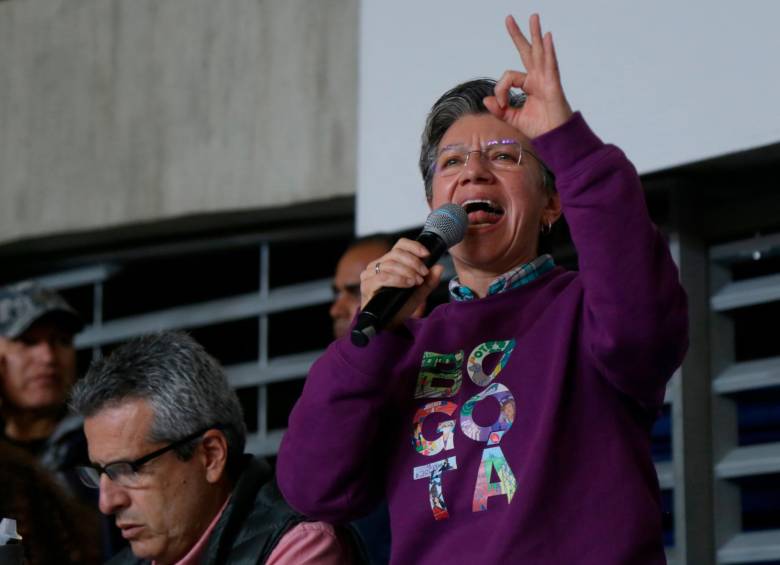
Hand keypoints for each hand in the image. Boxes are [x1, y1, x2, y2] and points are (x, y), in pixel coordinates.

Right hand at [360, 238, 443, 328]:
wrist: (391, 324)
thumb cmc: (401, 306)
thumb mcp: (419, 292)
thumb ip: (430, 280)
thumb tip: (439, 267)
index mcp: (389, 262)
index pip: (400, 245)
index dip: (414, 246)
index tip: (426, 254)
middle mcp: (377, 265)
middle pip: (396, 253)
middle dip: (414, 262)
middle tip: (423, 274)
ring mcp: (370, 274)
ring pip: (390, 264)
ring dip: (407, 271)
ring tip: (417, 281)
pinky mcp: (367, 285)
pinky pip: (383, 277)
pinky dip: (398, 279)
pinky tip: (408, 284)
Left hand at [483, 13, 572, 138]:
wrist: (554, 138)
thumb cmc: (539, 128)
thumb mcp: (513, 118)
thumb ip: (499, 109)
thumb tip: (486, 99)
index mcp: (528, 84)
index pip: (507, 77)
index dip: (500, 89)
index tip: (500, 104)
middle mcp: (537, 78)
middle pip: (527, 52)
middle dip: (518, 35)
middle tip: (508, 18)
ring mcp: (546, 79)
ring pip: (539, 52)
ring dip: (535, 34)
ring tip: (533, 17)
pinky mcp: (553, 85)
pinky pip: (550, 64)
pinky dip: (549, 50)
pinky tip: (546, 36)